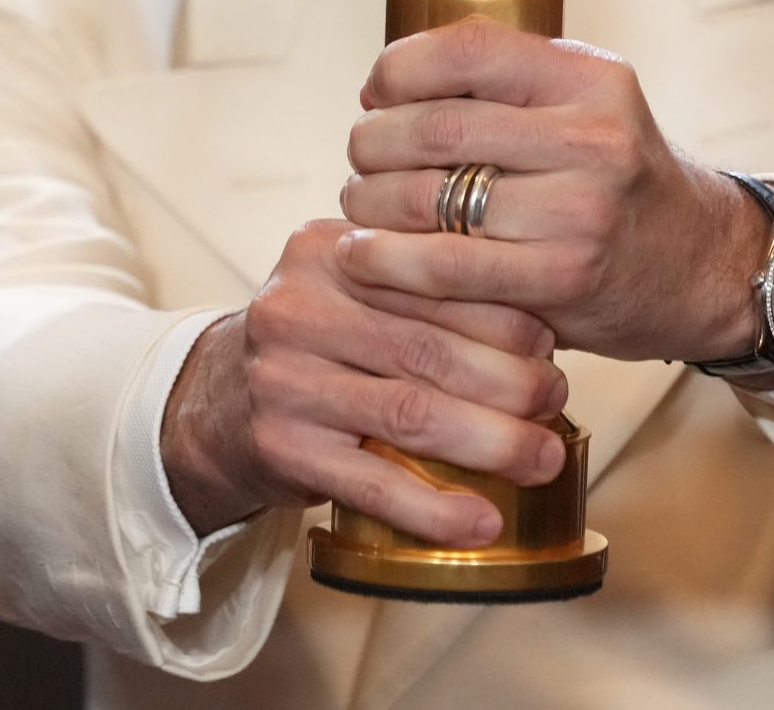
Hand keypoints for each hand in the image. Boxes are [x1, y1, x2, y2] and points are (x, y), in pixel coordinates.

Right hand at [160, 219, 570, 546]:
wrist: (215, 404)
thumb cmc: (317, 345)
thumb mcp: (352, 290)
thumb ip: (422, 288)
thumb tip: (545, 326)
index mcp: (328, 250)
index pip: (432, 277)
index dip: (505, 314)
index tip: (552, 343)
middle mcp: (298, 307)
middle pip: (429, 346)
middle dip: (511, 381)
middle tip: (558, 402)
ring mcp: (283, 379)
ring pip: (409, 413)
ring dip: (490, 443)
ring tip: (543, 459)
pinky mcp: (279, 448)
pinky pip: (370, 484)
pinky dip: (433, 509)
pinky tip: (479, 523)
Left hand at [335, 16, 762, 363]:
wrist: (704, 265)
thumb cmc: (619, 183)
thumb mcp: (587, 107)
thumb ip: (509, 86)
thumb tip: (385, 82)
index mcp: (591, 78)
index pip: (468, 48)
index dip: (398, 67)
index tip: (376, 92)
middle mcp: (592, 136)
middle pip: (435, 125)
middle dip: (371, 142)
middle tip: (359, 157)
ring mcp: (580, 210)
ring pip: (428, 197)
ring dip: (369, 203)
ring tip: (362, 207)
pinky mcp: (563, 278)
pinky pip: (445, 266)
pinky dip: (387, 262)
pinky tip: (366, 256)